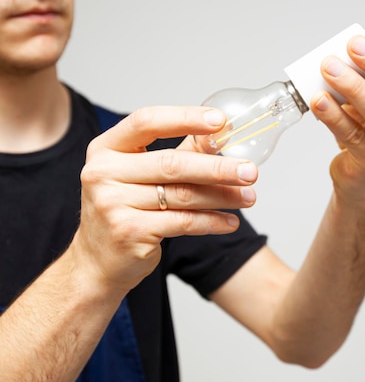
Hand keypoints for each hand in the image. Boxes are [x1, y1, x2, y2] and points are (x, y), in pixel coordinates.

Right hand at [70, 106, 257, 292]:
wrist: (97, 263)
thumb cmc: (124, 211)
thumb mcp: (142, 174)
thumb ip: (180, 152)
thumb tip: (220, 132)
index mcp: (105, 149)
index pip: (146, 121)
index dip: (185, 117)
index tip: (221, 121)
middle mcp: (103, 173)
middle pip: (172, 163)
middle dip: (218, 167)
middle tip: (251, 171)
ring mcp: (113, 203)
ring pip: (183, 195)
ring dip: (223, 196)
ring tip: (249, 197)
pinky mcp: (129, 232)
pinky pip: (183, 222)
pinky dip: (212, 221)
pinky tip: (230, 221)